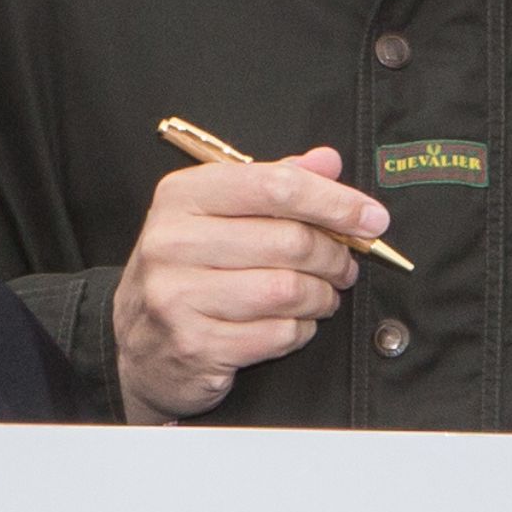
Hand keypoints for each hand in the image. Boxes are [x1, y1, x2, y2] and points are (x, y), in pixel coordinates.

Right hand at [112, 150, 382, 421]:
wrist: (139, 350)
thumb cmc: (189, 273)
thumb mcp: (218, 217)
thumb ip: (273, 185)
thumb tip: (326, 161)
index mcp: (182, 197)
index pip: (275, 186)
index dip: (334, 202)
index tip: (372, 219)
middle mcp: (172, 242)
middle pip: (288, 240)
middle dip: (334, 256)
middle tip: (346, 266)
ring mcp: (178, 296)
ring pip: (287, 290)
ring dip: (321, 296)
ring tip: (323, 295)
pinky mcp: (195, 345)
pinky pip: (277, 334)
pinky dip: (300, 330)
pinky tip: (294, 324)